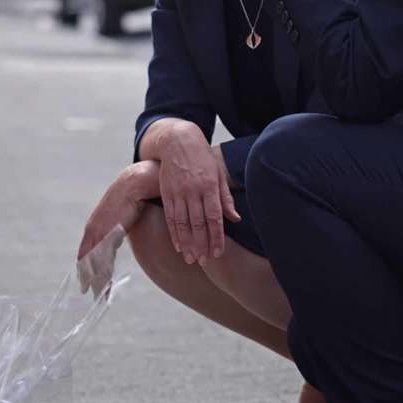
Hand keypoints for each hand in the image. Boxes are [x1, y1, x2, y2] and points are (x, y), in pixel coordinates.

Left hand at [77, 163, 155, 293]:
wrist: (133, 185)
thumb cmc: (127, 199)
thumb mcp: (117, 217)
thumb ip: (113, 228)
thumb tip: (117, 235)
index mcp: (93, 227)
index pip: (85, 251)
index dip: (83, 267)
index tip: (83, 280)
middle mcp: (93, 230)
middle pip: (87, 260)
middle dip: (87, 277)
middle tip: (88, 292)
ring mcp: (100, 232)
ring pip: (95, 262)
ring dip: (97, 279)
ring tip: (99, 293)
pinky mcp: (110, 234)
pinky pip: (105, 258)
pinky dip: (105, 272)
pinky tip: (106, 281)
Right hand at [157, 130, 239, 264]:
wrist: (177, 141)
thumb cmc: (202, 158)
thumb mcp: (218, 174)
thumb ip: (225, 197)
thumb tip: (235, 219)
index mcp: (209, 186)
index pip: (214, 218)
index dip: (216, 237)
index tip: (218, 253)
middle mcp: (193, 191)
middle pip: (198, 223)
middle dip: (201, 244)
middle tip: (204, 261)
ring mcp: (178, 192)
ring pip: (183, 223)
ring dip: (187, 243)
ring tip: (191, 259)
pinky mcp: (166, 192)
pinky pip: (170, 216)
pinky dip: (174, 232)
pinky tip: (178, 245)